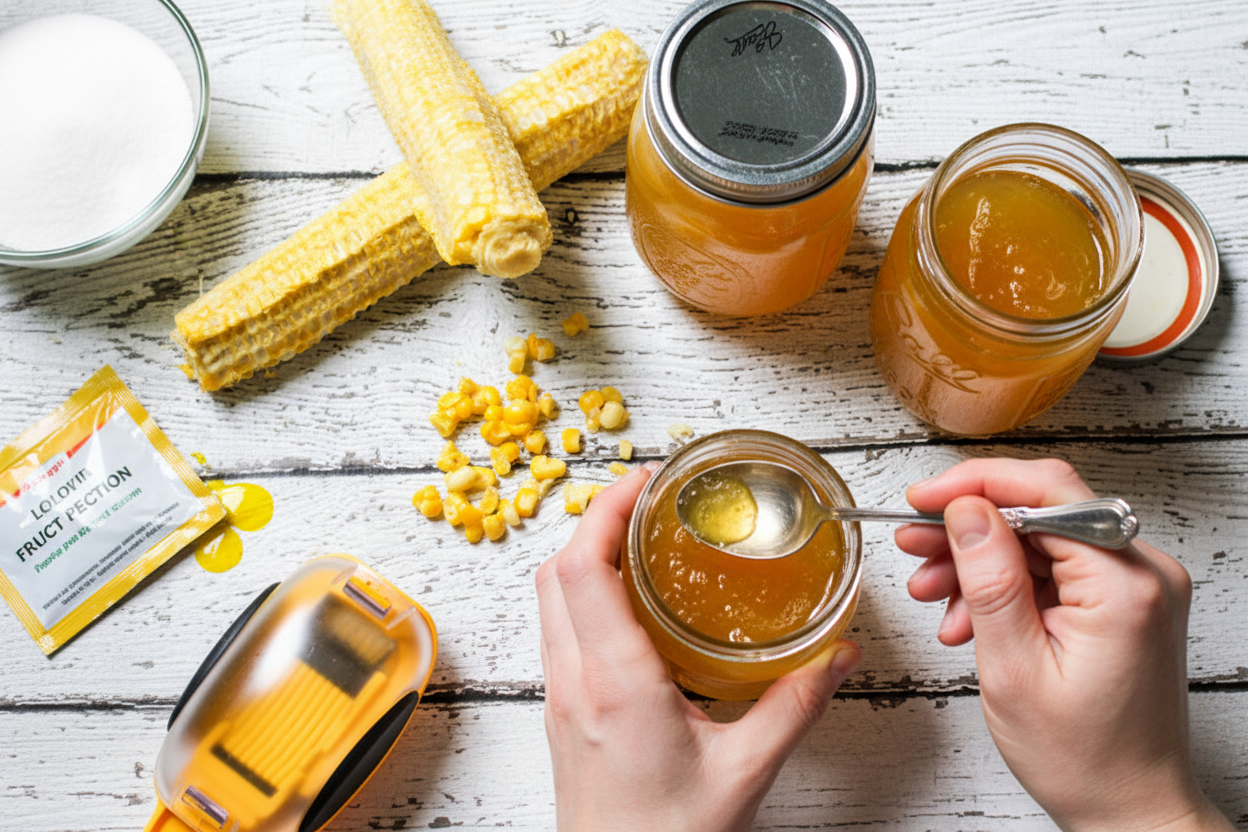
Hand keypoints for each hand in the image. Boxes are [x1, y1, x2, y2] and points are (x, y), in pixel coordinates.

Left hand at [536, 464, 860, 831]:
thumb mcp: (745, 772)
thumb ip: (794, 706)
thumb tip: (837, 657)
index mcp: (615, 683)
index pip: (582, 569)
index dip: (605, 508)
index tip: (645, 480)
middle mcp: (574, 681)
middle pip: (556, 570)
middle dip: (595, 518)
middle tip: (647, 498)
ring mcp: (560, 696)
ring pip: (550, 598)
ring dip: (585, 554)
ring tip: (639, 536)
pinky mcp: (562, 711)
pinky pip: (559, 628)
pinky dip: (583, 593)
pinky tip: (629, 602)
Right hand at [899, 458, 1232, 831]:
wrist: (1128, 809)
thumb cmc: (1084, 758)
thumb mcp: (1014, 668)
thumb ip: (991, 580)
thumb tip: (967, 510)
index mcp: (1126, 584)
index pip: (1048, 491)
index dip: (975, 485)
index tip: (922, 497)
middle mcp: (1142, 573)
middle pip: (1040, 511)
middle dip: (969, 528)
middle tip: (913, 544)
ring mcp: (1135, 587)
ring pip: (1039, 540)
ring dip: (979, 562)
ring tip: (932, 592)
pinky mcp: (1121, 602)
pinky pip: (1052, 569)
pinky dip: (1004, 586)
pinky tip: (967, 616)